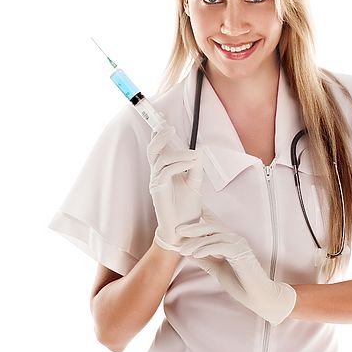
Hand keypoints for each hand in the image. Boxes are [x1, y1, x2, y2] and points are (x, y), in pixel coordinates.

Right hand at [146, 114, 203, 250]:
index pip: (159, 150)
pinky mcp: (157, 191)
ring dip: (179, 154)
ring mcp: (156, 182)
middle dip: (159, 136)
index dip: (159, 135)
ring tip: (194, 156)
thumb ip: (195, 168)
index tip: (162, 120)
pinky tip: (191, 164)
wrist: (184, 231)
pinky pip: (166, 171)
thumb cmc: (187, 209)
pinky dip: (179, 164)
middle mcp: (157, 175)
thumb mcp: (195, 184)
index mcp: (165, 171)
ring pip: (161, 159)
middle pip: (153, 150)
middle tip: (169, 127)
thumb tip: (198, 152)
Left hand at [177, 206, 296, 325]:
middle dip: (193, 228)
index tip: (192, 206)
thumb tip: (188, 252)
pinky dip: (207, 249)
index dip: (204, 213)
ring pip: (214, 236)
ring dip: (196, 243)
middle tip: (177, 230)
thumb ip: (205, 259)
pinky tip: (195, 255)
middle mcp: (235, 238)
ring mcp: (239, 244)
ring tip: (182, 250)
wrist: (257, 296)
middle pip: (212, 227)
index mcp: (230, 240)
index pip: (215, 223)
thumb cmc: (240, 282)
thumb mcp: (217, 269)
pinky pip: (220, 246)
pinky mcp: (240, 252)